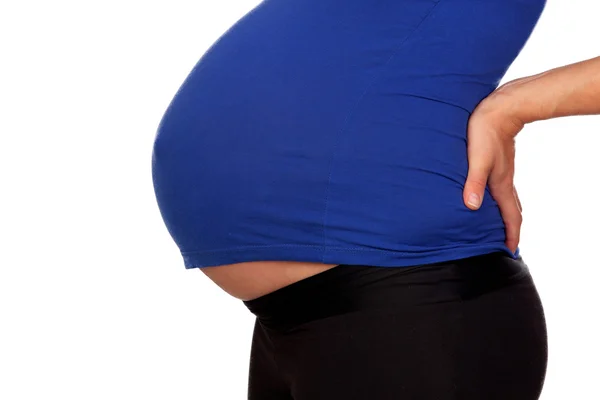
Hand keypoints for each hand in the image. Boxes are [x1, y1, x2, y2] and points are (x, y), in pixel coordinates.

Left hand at [462, 84, 526, 253]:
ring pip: (507, 199)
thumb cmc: (485, 133)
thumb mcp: (477, 159)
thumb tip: (471, 207)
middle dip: (511, 229)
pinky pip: (501, 188)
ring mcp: (503, 172)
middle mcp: (504, 181)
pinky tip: (489, 197)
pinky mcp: (498, 163)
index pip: (511, 216)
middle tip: (506, 243)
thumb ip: (473, 183)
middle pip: (512, 210)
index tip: (510, 250)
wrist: (499, 108)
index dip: (511, 234)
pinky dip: (499, 199)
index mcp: (501, 184)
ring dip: (505, 214)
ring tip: (499, 226)